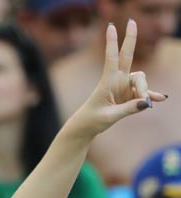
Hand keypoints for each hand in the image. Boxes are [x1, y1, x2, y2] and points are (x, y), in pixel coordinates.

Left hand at [73, 20, 165, 136]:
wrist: (87, 126)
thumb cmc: (93, 120)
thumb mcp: (109, 117)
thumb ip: (128, 109)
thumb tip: (145, 103)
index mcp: (106, 82)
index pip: (111, 58)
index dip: (112, 42)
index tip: (110, 27)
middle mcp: (116, 80)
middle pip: (127, 56)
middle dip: (130, 39)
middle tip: (131, 21)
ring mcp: (124, 86)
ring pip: (141, 80)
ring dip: (145, 91)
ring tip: (146, 104)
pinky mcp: (130, 95)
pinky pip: (144, 93)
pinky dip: (151, 96)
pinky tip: (159, 99)